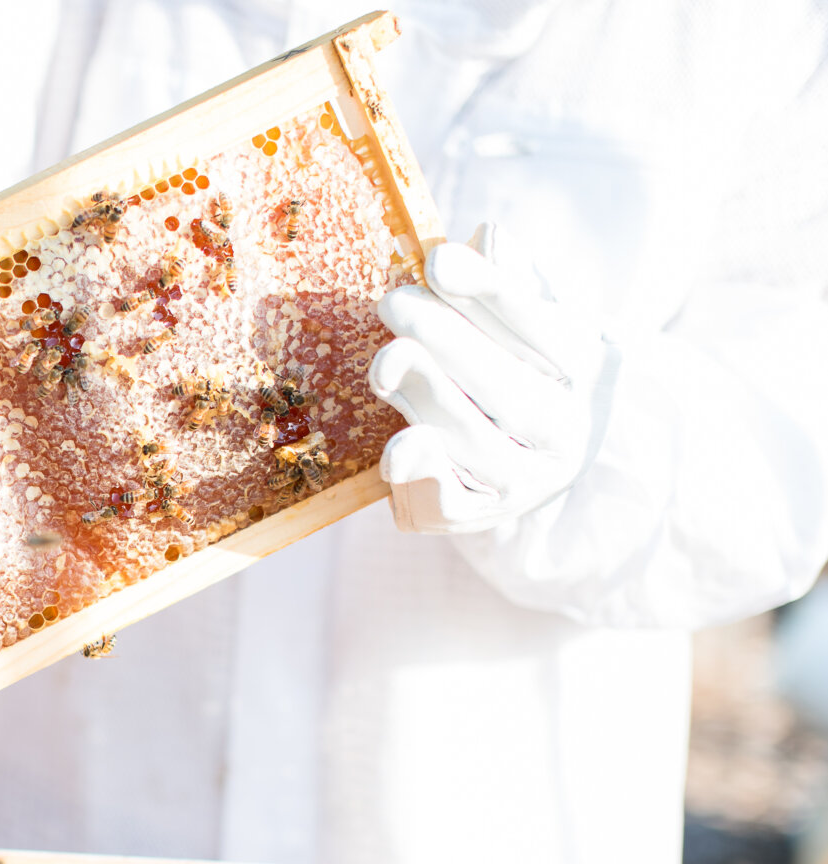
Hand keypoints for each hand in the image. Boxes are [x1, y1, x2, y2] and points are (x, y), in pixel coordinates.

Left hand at [368, 223, 614, 533]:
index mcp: (591, 369)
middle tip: (393, 301)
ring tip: (386, 360)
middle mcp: (566, 431)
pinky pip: (453, 501)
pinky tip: (395, 453)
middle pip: (507, 387)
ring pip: (475, 440)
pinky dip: (425, 476)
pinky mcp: (481, 513)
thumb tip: (490, 237)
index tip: (439, 261)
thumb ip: (514, 281)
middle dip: (445, 341)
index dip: (489, 293)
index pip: (544, 327)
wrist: (545, 453)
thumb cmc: (530, 366)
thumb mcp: (540, 319)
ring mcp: (526, 479)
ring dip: (427, 397)